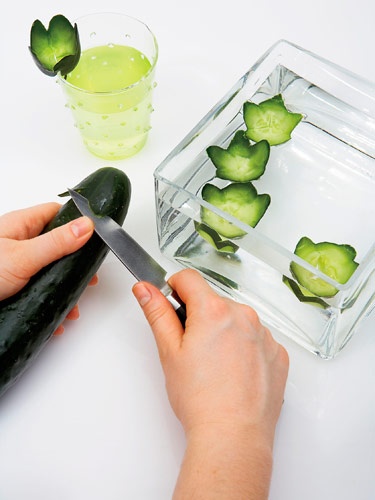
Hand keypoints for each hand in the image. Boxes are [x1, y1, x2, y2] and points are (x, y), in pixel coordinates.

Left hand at [0, 202, 93, 300]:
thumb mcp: (22, 257)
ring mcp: (16, 264)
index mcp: (20, 225)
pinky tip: (59, 315)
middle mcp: (18, 242)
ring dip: (65, 287)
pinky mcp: (13, 285)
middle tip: (88, 276)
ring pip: (51, 270)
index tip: (95, 236)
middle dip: (75, 261)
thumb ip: (56, 242)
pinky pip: (40, 291)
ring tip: (75, 303)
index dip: (78, 221)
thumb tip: (86, 225)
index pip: (56, 213)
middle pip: (58, 244)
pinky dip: (52, 303)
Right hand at [133, 269, 288, 498]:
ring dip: (224, 332)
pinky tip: (235, 373)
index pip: (189, 279)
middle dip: (200, 316)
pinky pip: (256, 339)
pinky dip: (245, 348)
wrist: (233, 435)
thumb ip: (157, 313)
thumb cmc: (200, 399)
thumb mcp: (169, 352)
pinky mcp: (277, 353)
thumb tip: (145, 289)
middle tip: (192, 349)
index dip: (175, 288)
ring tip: (215, 366)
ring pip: (236, 320)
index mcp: (214, 311)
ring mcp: (264, 335)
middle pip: (214, 301)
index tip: (172, 304)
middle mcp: (244, 316)